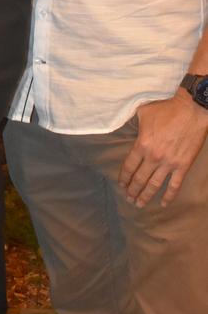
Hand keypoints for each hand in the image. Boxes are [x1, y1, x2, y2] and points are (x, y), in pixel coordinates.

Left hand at [119, 90, 207, 207]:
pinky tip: (163, 204)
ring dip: (145, 196)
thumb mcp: (143, 113)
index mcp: (142, 145)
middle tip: (128, 198)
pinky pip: (174, 185)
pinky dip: (169, 196)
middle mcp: (153, 157)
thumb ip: (135, 124)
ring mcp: (169, 164)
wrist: (191, 110)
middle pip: (139, 178)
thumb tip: (128, 127)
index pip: (129, 166)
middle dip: (132, 190)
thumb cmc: (166, 109)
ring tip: (139, 204)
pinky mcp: (183, 166)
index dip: (123, 177)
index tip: (121, 184)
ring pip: (154, 185)